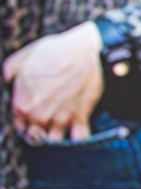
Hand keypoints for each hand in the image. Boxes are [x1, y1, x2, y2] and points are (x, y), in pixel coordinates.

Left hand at [3, 21, 103, 141]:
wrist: (83, 49)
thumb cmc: (55, 51)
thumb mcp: (25, 56)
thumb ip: (11, 71)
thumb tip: (9, 79)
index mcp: (22, 104)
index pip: (20, 125)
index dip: (27, 120)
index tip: (34, 115)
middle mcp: (39, 115)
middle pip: (36, 135)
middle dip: (41, 128)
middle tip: (50, 117)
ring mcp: (61, 117)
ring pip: (55, 138)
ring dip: (58, 133)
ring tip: (63, 122)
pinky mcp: (81, 116)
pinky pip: (79, 137)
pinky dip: (79, 135)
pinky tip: (78, 129)